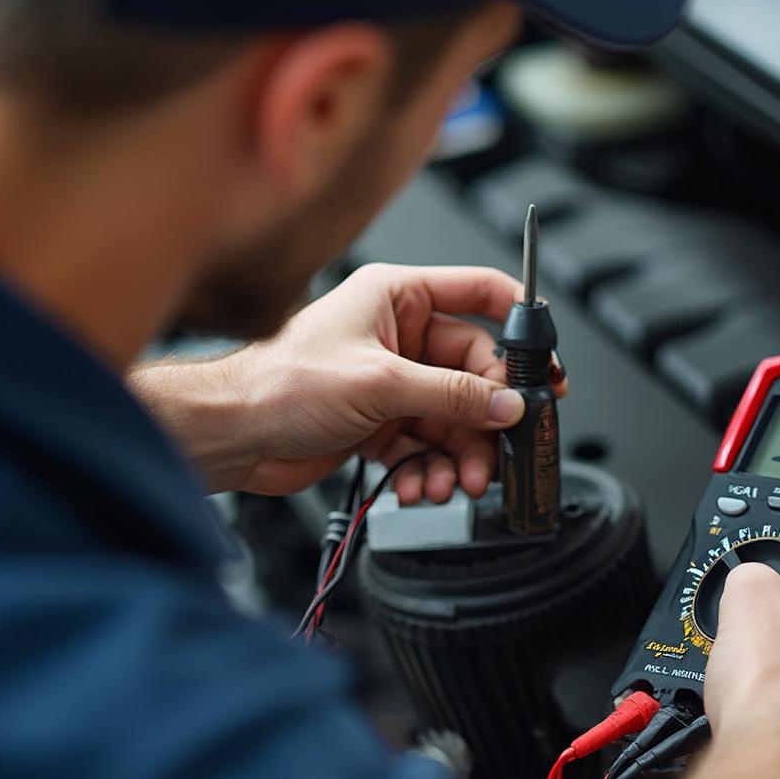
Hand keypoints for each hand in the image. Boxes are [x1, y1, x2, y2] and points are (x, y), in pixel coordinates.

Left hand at [223, 263, 564, 499]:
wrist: (232, 435)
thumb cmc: (278, 382)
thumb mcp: (380, 383)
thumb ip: (451, 394)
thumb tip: (506, 403)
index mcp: (398, 298)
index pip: (478, 293)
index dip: (519, 323)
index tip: (546, 360)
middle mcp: (399, 337)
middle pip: (473, 373)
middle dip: (485, 419)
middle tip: (496, 452)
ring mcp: (393, 383)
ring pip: (453, 418)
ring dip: (458, 454)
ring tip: (453, 481)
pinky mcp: (382, 423)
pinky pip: (425, 446)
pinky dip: (427, 469)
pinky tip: (417, 485)